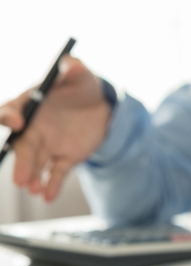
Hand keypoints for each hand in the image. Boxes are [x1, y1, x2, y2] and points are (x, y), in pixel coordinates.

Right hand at [0, 56, 110, 200]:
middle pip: (23, 145)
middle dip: (21, 161)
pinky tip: (48, 196)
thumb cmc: (82, 84)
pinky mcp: (65, 157)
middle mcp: (34, 127)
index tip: (17, 122)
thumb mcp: (81, 73)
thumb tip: (71, 65)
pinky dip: (52, 184)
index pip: (12, 111)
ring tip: (33, 189)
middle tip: (20, 179)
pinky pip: (56, 172)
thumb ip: (74, 69)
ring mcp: (49, 144)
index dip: (10, 116)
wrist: (101, 105)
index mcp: (31, 105)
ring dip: (33, 176)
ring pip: (37, 163)